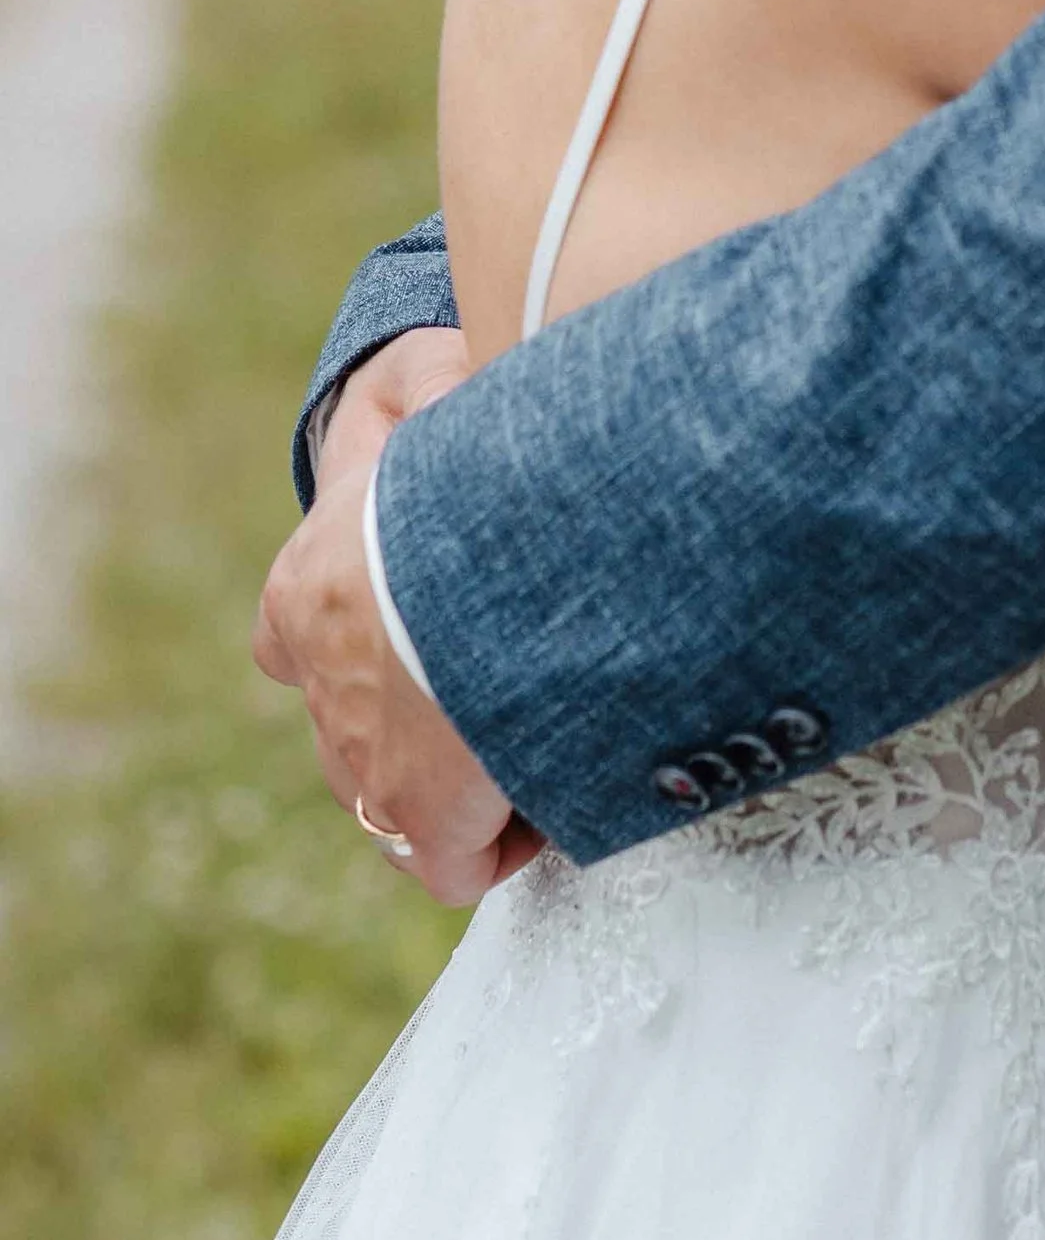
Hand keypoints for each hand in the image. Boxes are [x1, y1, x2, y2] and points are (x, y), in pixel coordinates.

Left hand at [257, 328, 537, 904]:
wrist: (477, 548)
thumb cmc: (468, 466)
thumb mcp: (428, 407)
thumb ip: (426, 396)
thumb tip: (454, 376)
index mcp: (308, 588)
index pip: (294, 636)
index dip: (366, 637)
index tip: (449, 626)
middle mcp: (319, 681)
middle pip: (353, 724)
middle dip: (422, 715)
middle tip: (507, 686)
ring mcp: (359, 757)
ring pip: (392, 799)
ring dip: (458, 778)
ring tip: (537, 739)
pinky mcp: (415, 815)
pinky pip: (449, 864)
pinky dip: (496, 843)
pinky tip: (554, 797)